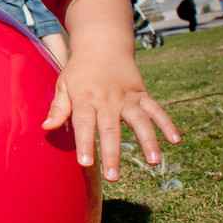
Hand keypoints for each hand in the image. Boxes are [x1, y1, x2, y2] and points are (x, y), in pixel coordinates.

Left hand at [41, 50, 179, 180]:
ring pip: (139, 121)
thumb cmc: (79, 70)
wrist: (102, 45)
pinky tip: (176, 140)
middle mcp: (108, 100)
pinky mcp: (142, 94)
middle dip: (112, 153)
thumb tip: (46, 128)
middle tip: (113, 177)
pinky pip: (156, 110)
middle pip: (110, 129)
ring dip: (148, 141)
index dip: (84, 144)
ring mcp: (127, 97)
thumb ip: (58, 108)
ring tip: (154, 162)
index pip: (84, 124)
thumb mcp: (63, 84)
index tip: (85, 164)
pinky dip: (167, 123)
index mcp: (86, 99)